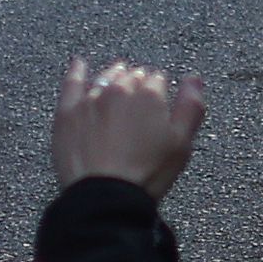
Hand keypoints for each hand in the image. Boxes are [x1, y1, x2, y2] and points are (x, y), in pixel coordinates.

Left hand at [51, 57, 206, 200]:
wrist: (105, 196)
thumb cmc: (147, 174)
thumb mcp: (181, 144)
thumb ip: (191, 106)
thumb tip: (194, 78)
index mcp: (149, 94)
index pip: (157, 80)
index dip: (158, 93)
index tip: (157, 108)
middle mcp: (120, 89)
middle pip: (131, 77)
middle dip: (137, 85)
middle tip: (137, 106)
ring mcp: (91, 98)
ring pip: (106, 78)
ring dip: (114, 78)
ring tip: (117, 83)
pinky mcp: (68, 111)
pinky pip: (72, 83)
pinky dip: (77, 71)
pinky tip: (80, 65)